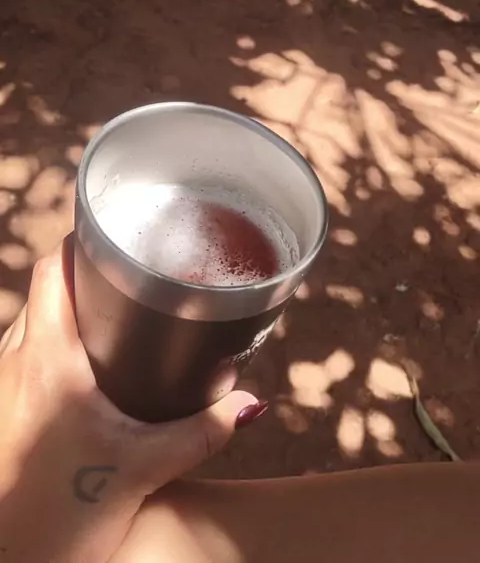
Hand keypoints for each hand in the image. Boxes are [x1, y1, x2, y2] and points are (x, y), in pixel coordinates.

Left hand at [0, 238, 255, 562]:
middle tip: (125, 273)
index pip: (52, 270)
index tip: (108, 232)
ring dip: (61, 309)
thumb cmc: (63, 513)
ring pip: (28, 321)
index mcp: (47, 358)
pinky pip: (20, 354)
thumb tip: (248, 404)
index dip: (76, 241)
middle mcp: (14, 361)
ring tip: (108, 311)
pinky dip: (47, 341)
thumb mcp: (143, 467)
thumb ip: (201, 432)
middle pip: (43, 291)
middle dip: (80, 274)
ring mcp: (1, 385)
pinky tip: (81, 366)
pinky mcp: (1, 410)